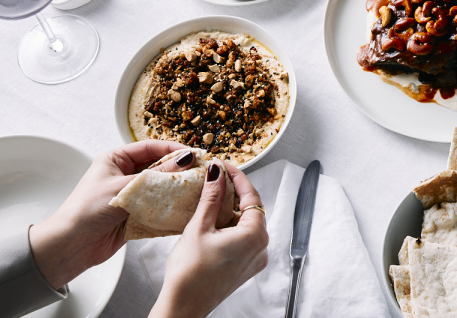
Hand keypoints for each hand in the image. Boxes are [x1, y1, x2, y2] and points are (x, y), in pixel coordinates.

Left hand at [29, 141, 192, 288]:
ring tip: (198, 189)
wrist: (70, 246)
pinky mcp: (136, 214)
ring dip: (177, 189)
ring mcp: (132, 195)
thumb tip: (185, 159)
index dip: (173, 149)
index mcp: (116, 159)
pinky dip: (171, 207)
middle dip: (179, 170)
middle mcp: (125, 174)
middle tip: (200, 172)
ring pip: (161, 188)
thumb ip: (158, 175)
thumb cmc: (87, 210)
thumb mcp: (125, 187)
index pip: (150, 147)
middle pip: (159, 167)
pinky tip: (186, 207)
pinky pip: (159, 206)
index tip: (194, 154)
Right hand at [149, 161, 267, 317]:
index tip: (224, 165)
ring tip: (214, 194)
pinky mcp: (245, 267)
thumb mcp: (199, 227)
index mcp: (255, 236)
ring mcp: (254, 259)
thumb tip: (216, 173)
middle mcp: (261, 248)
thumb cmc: (189, 274)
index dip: (238, 177)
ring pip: (248, 223)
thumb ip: (211, 197)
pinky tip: (215, 218)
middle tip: (218, 177)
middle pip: (252, 209)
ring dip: (233, 208)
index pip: (251, 196)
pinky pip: (244, 238)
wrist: (182, 308)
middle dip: (235, 192)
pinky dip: (232, 225)